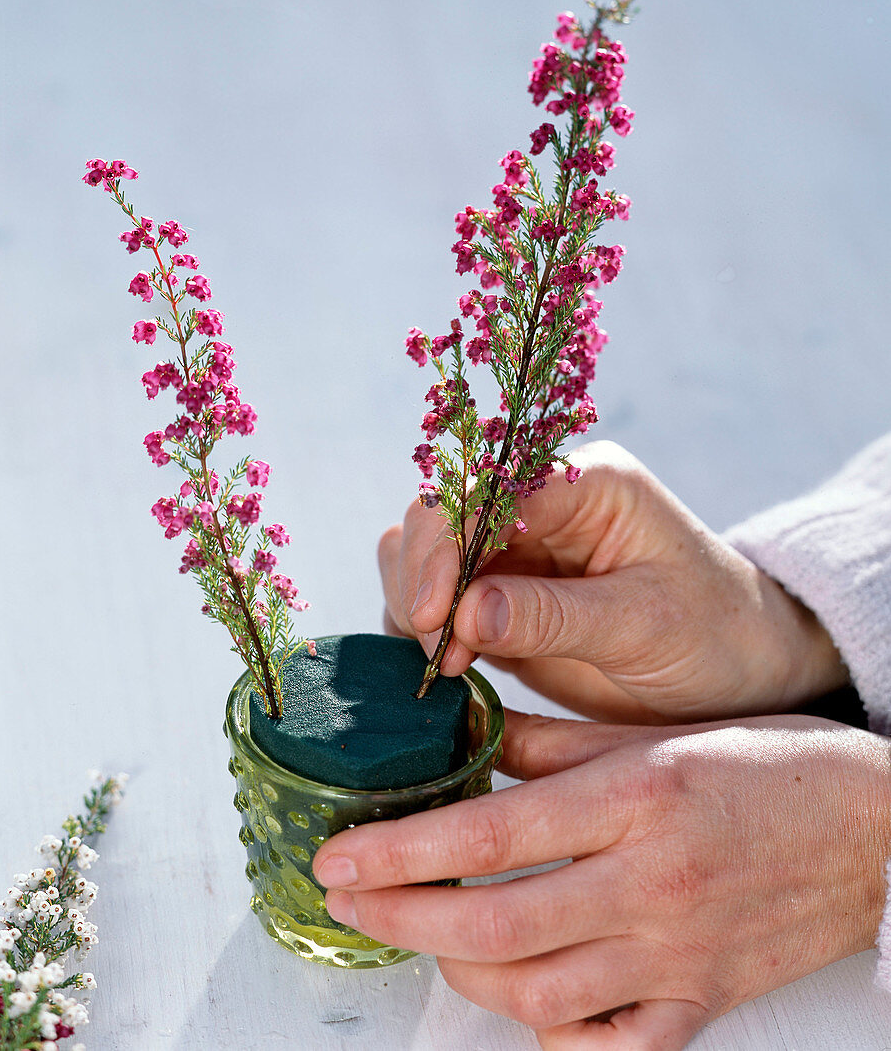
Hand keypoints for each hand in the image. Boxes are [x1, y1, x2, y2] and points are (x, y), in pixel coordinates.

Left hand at [315, 710, 890, 1048]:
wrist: (871, 828)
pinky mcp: (702, 1003)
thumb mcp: (654, 731)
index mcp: (637, 800)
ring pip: (537, 994)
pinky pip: (609, 1049)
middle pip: (495, 923)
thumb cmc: (766, 765)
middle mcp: (652, 884)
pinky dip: (550, 1033)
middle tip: (348, 895)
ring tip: (426, 932)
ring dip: (460, 968)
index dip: (401, 848)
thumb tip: (468, 743)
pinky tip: (518, 997)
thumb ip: (552, 744)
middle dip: (401, 914)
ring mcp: (678, 956)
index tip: (340, 852)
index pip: (492, 833)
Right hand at [379, 440, 845, 721]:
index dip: (450, 545)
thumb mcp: (644, 625)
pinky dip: (423, 627)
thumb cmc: (714, 635)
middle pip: (441, 514)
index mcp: (586, 482)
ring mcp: (517, 549)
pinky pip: (437, 596)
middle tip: (437, 652)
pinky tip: (446, 666)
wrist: (739, 672)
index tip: (435, 615)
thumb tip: (464, 615)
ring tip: (445, 664)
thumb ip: (552, 617)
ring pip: (424, 549)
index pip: (491, 491)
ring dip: (416, 602)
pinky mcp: (501, 595)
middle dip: (425, 578)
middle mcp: (542, 504)